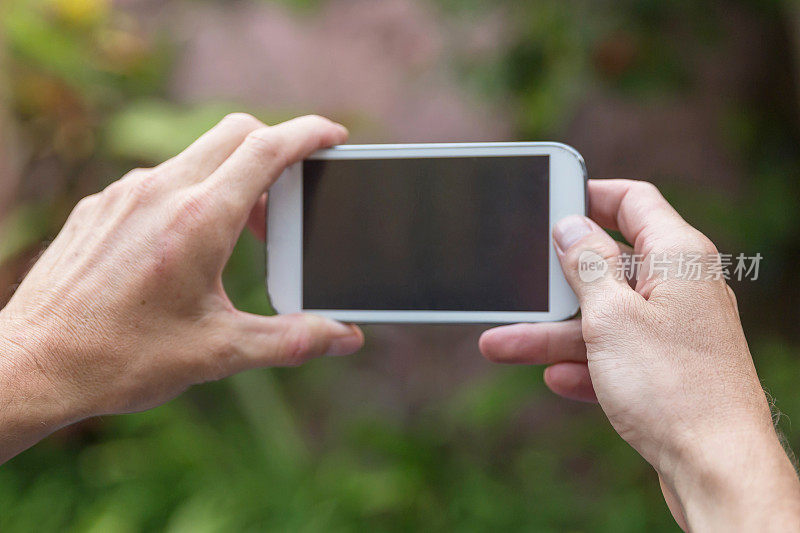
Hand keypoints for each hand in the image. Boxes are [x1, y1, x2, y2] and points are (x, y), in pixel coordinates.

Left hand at [0, 114, 363, 462]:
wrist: (33, 365)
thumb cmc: (123, 358)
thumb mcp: (220, 352)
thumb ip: (292, 339)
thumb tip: (346, 337)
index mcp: (200, 220)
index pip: (268, 148)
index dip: (311, 134)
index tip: (335, 136)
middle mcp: (161, 192)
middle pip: (235, 132)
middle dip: (274, 148)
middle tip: (289, 196)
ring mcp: (125, 194)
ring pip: (196, 156)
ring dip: (231, 177)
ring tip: (240, 233)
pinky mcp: (100, 206)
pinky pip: (159, 179)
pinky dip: (190, 193)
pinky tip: (183, 246)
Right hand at [480, 179, 799, 530]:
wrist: (716, 468)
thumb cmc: (671, 386)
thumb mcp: (611, 316)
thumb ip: (587, 265)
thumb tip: (571, 225)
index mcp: (678, 257)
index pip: (634, 201)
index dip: (591, 194)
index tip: (551, 200)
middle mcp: (680, 287)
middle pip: (608, 267)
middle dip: (555, 281)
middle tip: (515, 283)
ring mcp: (675, 330)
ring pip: (603, 318)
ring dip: (553, 332)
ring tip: (500, 344)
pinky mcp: (668, 369)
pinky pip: (617, 355)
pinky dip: (586, 364)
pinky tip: (556, 378)